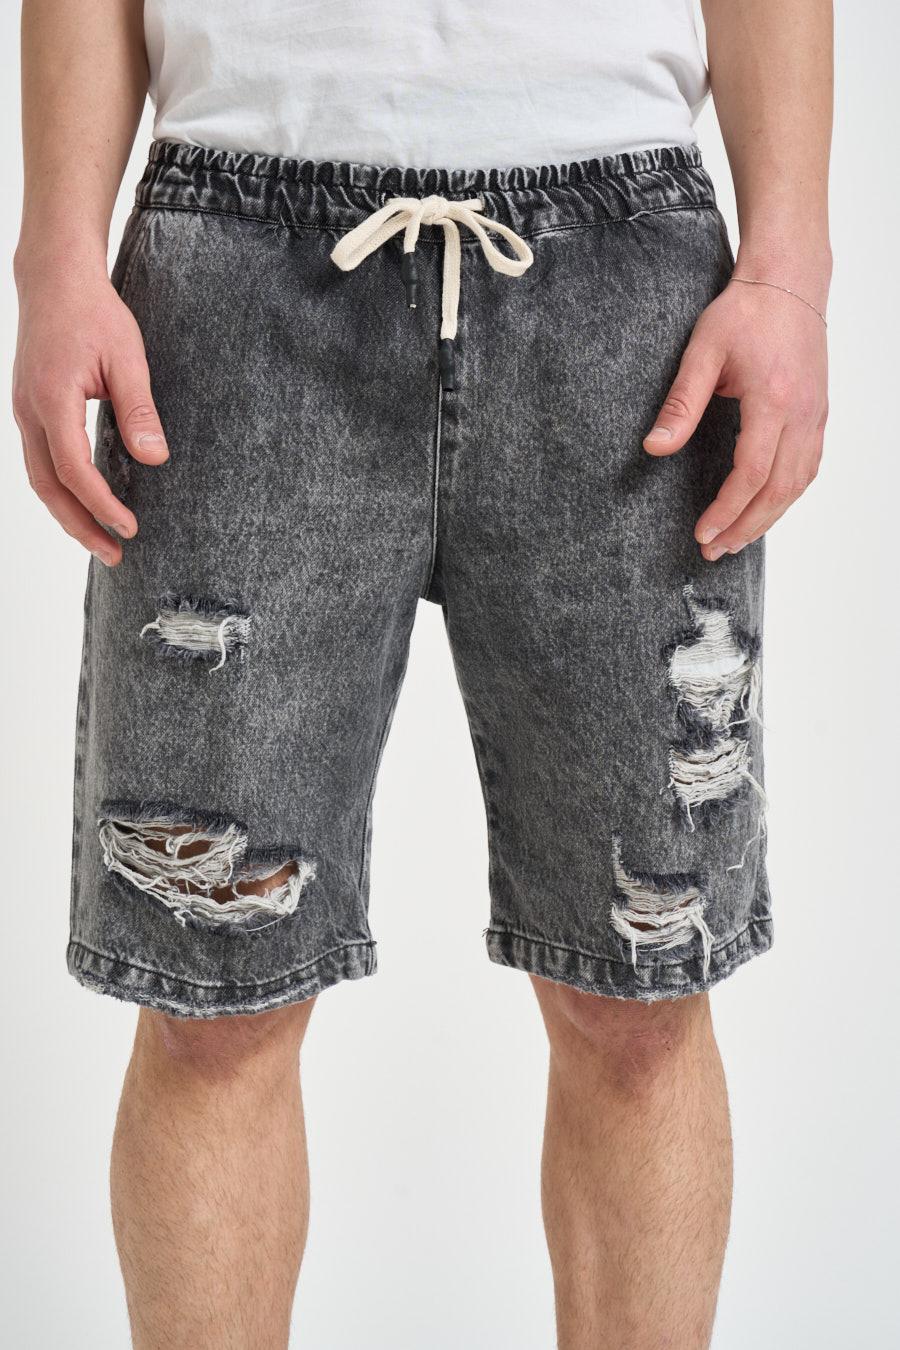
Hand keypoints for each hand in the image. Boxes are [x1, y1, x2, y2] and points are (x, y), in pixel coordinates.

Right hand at [13, 255, 167, 565]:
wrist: (54, 278)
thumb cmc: (94, 311)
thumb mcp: (128, 357)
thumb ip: (139, 411)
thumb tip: (155, 459)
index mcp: (52, 398)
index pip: (72, 468)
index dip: (100, 504)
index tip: (129, 527)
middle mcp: (29, 410)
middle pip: (47, 486)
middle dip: (80, 526)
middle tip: (114, 555)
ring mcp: (24, 411)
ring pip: (39, 478)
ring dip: (68, 514)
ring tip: (102, 541)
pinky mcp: (30, 410)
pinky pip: (39, 462)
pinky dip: (61, 491)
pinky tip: (86, 505)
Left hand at [643, 277, 827, 560]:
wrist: (789, 281)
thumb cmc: (745, 312)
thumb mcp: (702, 352)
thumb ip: (680, 404)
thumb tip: (654, 448)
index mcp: (773, 401)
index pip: (751, 473)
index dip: (726, 510)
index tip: (702, 533)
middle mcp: (802, 414)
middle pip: (779, 490)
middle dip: (745, 527)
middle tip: (714, 550)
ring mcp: (815, 415)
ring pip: (798, 484)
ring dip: (767, 518)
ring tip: (736, 540)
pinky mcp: (818, 414)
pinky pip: (808, 468)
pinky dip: (786, 496)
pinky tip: (764, 509)